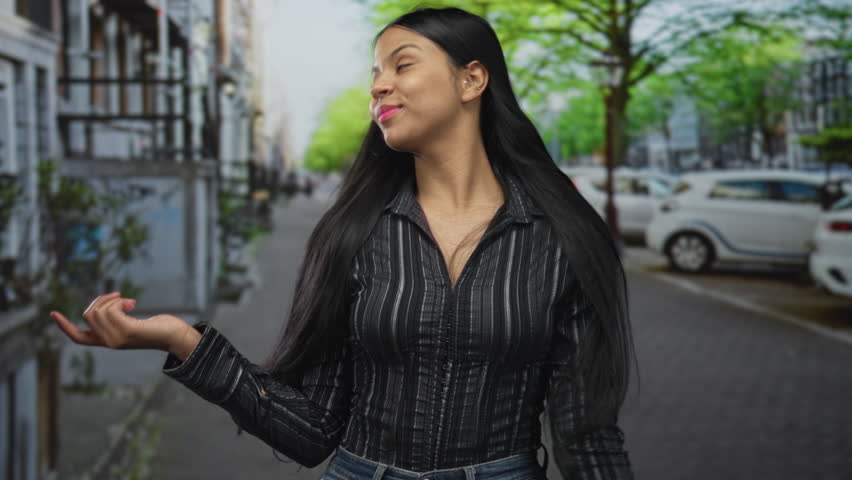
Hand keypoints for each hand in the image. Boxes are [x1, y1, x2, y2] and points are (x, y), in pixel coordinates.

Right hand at [51, 292, 189, 352]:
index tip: (53, 313)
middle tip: (119, 297)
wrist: (175, 337)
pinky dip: (119, 301)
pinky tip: (132, 304)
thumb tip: (111, 303)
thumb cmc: (158, 328)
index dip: (64, 326)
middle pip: (87, 315)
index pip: (79, 337)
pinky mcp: (127, 332)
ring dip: (112, 299)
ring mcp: (117, 339)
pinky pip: (110, 310)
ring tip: (129, 302)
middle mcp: (109, 342)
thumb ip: (119, 318)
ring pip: (97, 311)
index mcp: (107, 341)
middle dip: (100, 300)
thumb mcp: (132, 323)